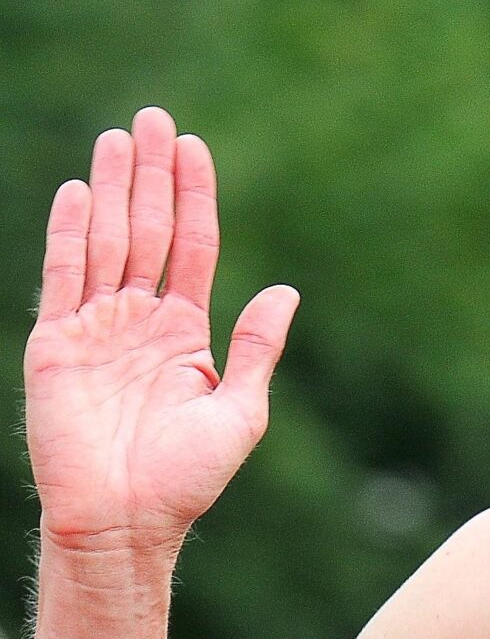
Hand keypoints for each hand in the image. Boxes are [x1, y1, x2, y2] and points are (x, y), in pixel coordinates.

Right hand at [27, 109, 299, 552]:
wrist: (127, 520)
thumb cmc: (186, 479)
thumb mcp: (239, 411)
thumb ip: (257, 348)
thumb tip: (285, 291)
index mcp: (185, 333)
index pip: (190, 247)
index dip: (194, 198)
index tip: (196, 148)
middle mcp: (139, 321)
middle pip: (147, 230)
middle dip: (151, 175)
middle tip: (156, 117)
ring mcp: (95, 328)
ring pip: (106, 241)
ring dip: (112, 188)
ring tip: (120, 136)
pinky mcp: (55, 344)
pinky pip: (62, 277)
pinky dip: (68, 233)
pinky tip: (78, 191)